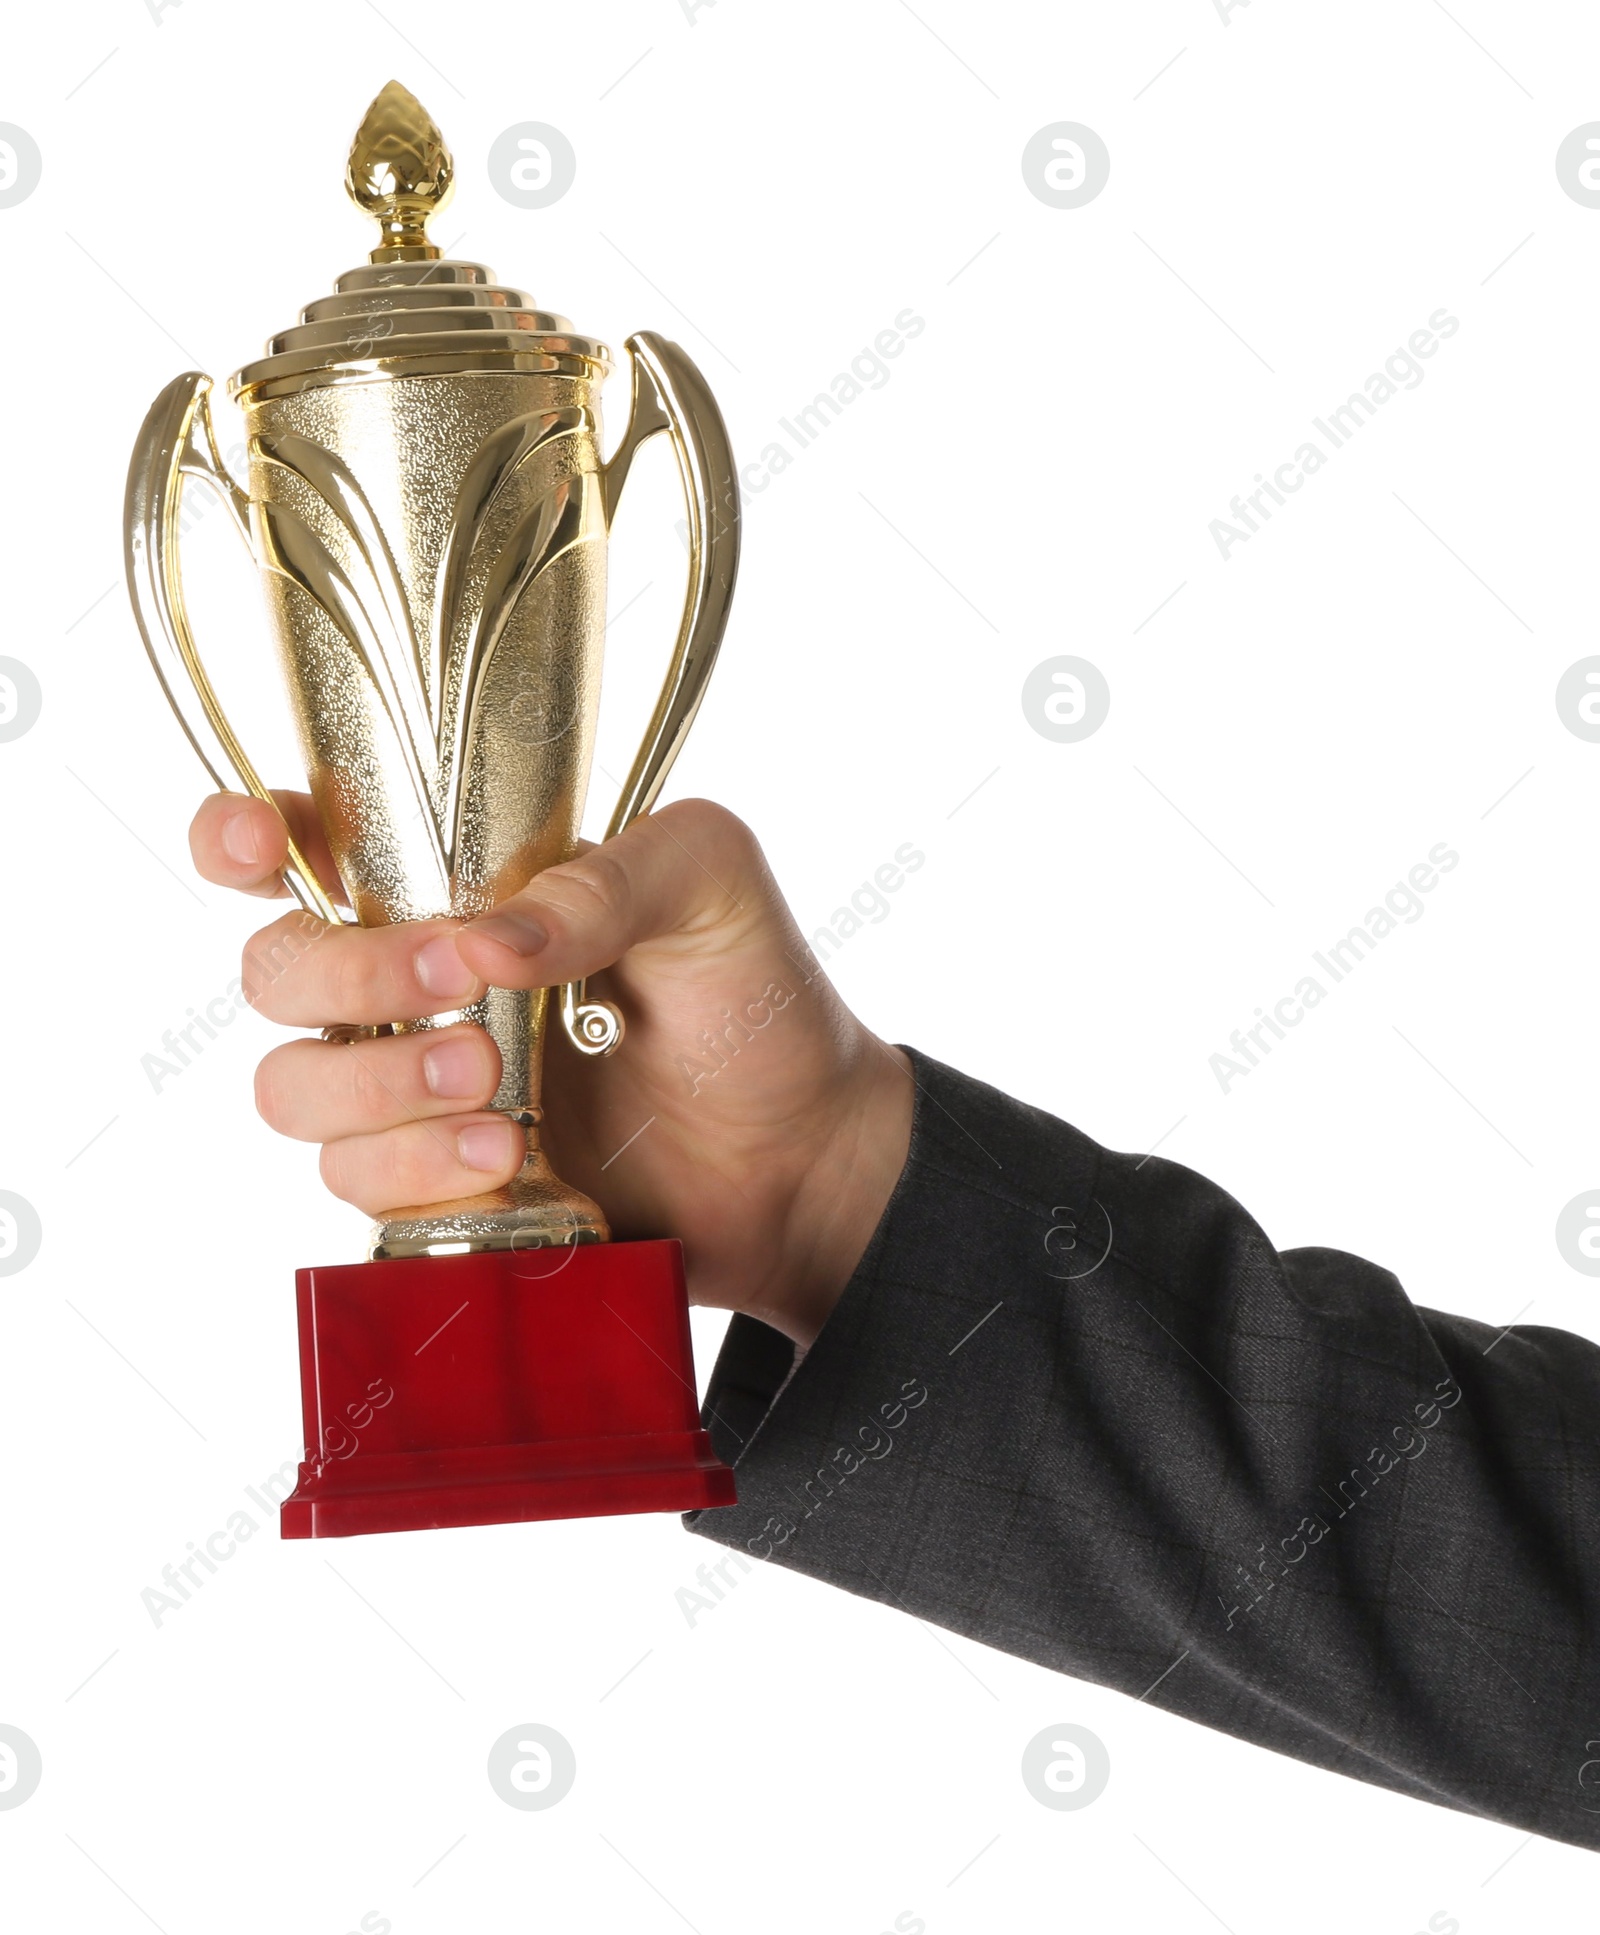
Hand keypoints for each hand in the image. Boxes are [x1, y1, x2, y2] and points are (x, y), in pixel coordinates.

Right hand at [189, 794, 912, 1346]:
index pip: (303, 843)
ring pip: (294, 1089)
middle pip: (276, 972)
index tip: (262, 846)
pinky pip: (357, 1186)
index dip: (244, 838)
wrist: (801, 1155)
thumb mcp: (709, 886)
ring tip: (504, 1103)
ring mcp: (414, 1088)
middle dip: (351, 981)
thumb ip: (605, 878)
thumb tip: (488, 939)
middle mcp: (412, 983)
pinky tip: (514, 1165)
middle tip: (463, 995)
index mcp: (459, 884)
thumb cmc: (753, 996)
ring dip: (383, 1093)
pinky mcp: (435, 1184)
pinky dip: (420, 1175)